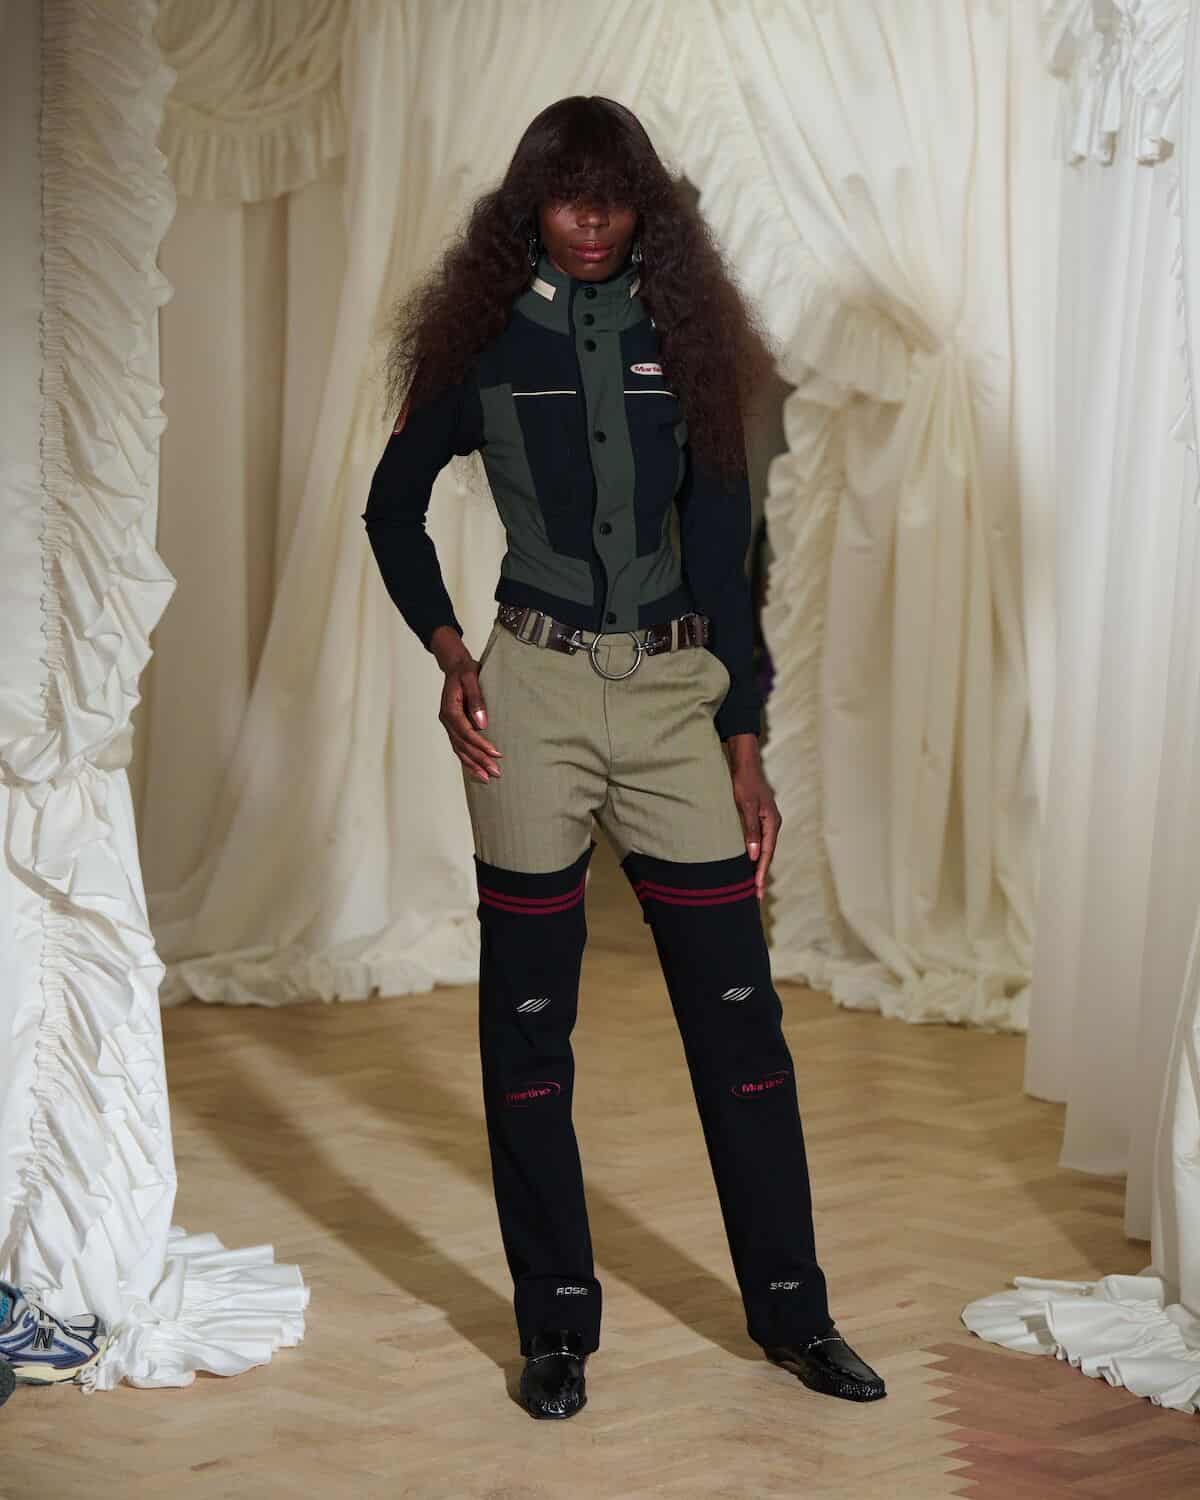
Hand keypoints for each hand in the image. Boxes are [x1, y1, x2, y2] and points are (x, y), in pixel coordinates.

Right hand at [432, 626, 501, 783]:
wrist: (455, 666)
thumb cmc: (465, 670)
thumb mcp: (472, 678)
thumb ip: (477, 700)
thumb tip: (482, 724)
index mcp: (450, 710)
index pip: (466, 732)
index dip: (481, 744)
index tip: (496, 753)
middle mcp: (447, 720)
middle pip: (463, 745)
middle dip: (479, 761)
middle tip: (496, 773)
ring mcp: (449, 725)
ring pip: (459, 750)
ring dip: (473, 765)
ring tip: (487, 778)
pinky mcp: (454, 727)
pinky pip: (459, 747)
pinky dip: (467, 759)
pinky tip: (477, 770)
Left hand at [724, 734, 779, 900]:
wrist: (744, 764)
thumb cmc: (744, 782)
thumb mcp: (746, 805)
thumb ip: (750, 830)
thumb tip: (753, 855)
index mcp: (772, 823)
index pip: (767, 853)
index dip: (761, 873)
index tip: (757, 889)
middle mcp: (772, 824)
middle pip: (767, 855)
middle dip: (761, 875)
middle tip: (756, 896)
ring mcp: (766, 822)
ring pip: (763, 850)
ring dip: (757, 867)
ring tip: (752, 885)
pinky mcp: (758, 819)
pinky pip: (758, 842)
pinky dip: (754, 856)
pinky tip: (748, 863)